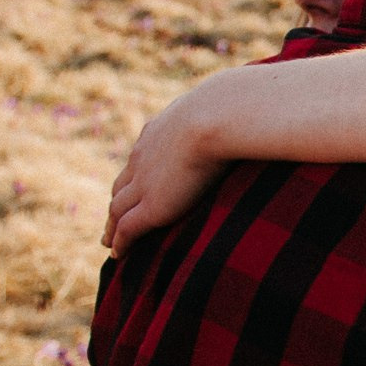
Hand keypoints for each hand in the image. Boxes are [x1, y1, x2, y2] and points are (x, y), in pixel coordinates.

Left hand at [103, 97, 225, 253]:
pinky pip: (128, 228)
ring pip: (117, 210)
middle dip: (117, 203)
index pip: (141, 159)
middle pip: (122, 187)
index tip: (136, 187)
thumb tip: (255, 115)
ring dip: (111, 226)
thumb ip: (229, 117)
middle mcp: (143, 159)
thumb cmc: (233, 111)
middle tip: (112, 220)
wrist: (219, 117)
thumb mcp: (224, 110)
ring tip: (109, 241)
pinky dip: (120, 241)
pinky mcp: (152, 206)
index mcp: (159, 133)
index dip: (136, 176)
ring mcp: (144, 183)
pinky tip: (118, 255)